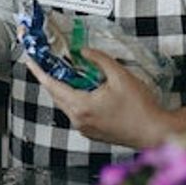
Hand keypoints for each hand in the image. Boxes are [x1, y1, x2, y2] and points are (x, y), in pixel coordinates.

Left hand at [23, 48, 183, 147]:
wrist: (154, 132)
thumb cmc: (140, 108)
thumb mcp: (120, 75)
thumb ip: (99, 59)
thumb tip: (84, 52)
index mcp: (82, 106)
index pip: (52, 85)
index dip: (39, 71)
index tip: (30, 61)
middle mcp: (79, 120)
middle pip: (57, 96)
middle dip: (50, 78)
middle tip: (45, 63)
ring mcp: (85, 128)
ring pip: (66, 105)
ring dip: (64, 89)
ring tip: (66, 74)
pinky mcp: (92, 132)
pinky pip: (76, 113)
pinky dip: (75, 100)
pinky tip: (84, 90)